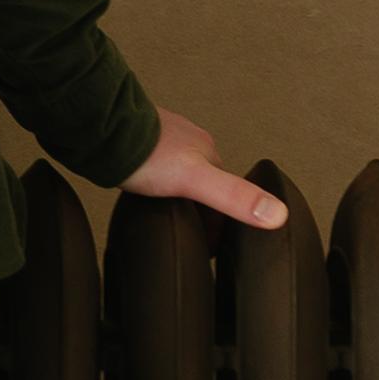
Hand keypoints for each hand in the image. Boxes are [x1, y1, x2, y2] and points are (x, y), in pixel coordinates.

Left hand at [119, 111, 286, 233]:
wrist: (101, 134)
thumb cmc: (144, 156)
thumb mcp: (195, 182)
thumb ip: (233, 197)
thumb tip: (276, 214)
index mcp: (207, 151)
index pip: (224, 191)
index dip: (220, 220)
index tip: (213, 245)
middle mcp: (187, 141)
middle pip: (201, 183)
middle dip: (198, 209)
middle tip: (189, 236)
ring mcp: (161, 140)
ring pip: (176, 173)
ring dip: (174, 195)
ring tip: (166, 218)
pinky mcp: (138, 144)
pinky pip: (151, 166)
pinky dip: (152, 182)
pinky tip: (142, 193)